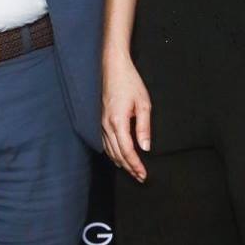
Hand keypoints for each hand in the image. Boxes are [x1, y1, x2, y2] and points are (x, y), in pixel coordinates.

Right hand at [102, 53, 151, 180]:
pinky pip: (104, 143)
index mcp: (118, 122)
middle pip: (117, 154)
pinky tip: (118, 157)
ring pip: (109, 150)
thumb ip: (144, 127)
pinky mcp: (98, 120)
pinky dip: (112, 154)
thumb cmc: (129, 82)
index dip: (136, 165)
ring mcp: (100, 123)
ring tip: (132, 171)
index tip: (144, 174)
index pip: (127, 151)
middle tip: (140, 177)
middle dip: (129, 168)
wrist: (112, 67)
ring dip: (121, 163)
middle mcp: (106, 125)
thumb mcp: (143, 104)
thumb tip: (145, 147)